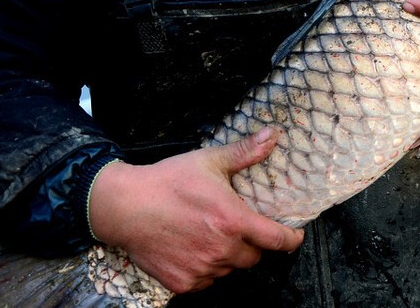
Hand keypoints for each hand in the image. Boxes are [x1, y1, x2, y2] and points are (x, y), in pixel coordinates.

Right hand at [87, 128, 303, 293]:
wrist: (125, 206)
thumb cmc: (168, 181)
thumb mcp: (209, 161)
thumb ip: (245, 152)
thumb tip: (272, 136)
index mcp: (233, 221)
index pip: (277, 240)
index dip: (291, 239)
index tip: (294, 235)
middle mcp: (221, 250)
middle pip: (253, 257)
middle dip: (251, 244)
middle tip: (236, 227)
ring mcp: (202, 269)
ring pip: (229, 269)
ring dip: (227, 256)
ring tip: (210, 235)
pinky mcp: (182, 283)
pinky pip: (206, 281)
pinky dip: (205, 269)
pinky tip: (193, 248)